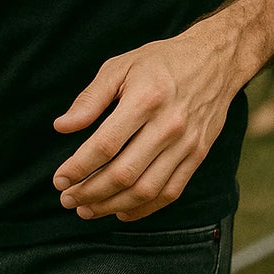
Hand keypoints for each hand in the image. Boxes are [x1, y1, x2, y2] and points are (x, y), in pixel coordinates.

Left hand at [52, 22, 236, 221]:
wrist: (214, 61)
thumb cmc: (160, 62)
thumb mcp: (121, 66)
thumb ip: (90, 98)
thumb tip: (62, 126)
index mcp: (145, 100)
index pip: (105, 145)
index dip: (79, 167)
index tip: (59, 179)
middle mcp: (167, 126)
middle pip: (123, 173)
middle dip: (90, 192)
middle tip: (67, 200)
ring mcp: (186, 144)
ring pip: (145, 189)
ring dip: (112, 205)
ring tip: (87, 209)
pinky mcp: (197, 155)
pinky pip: (169, 192)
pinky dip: (143, 208)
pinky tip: (121, 211)